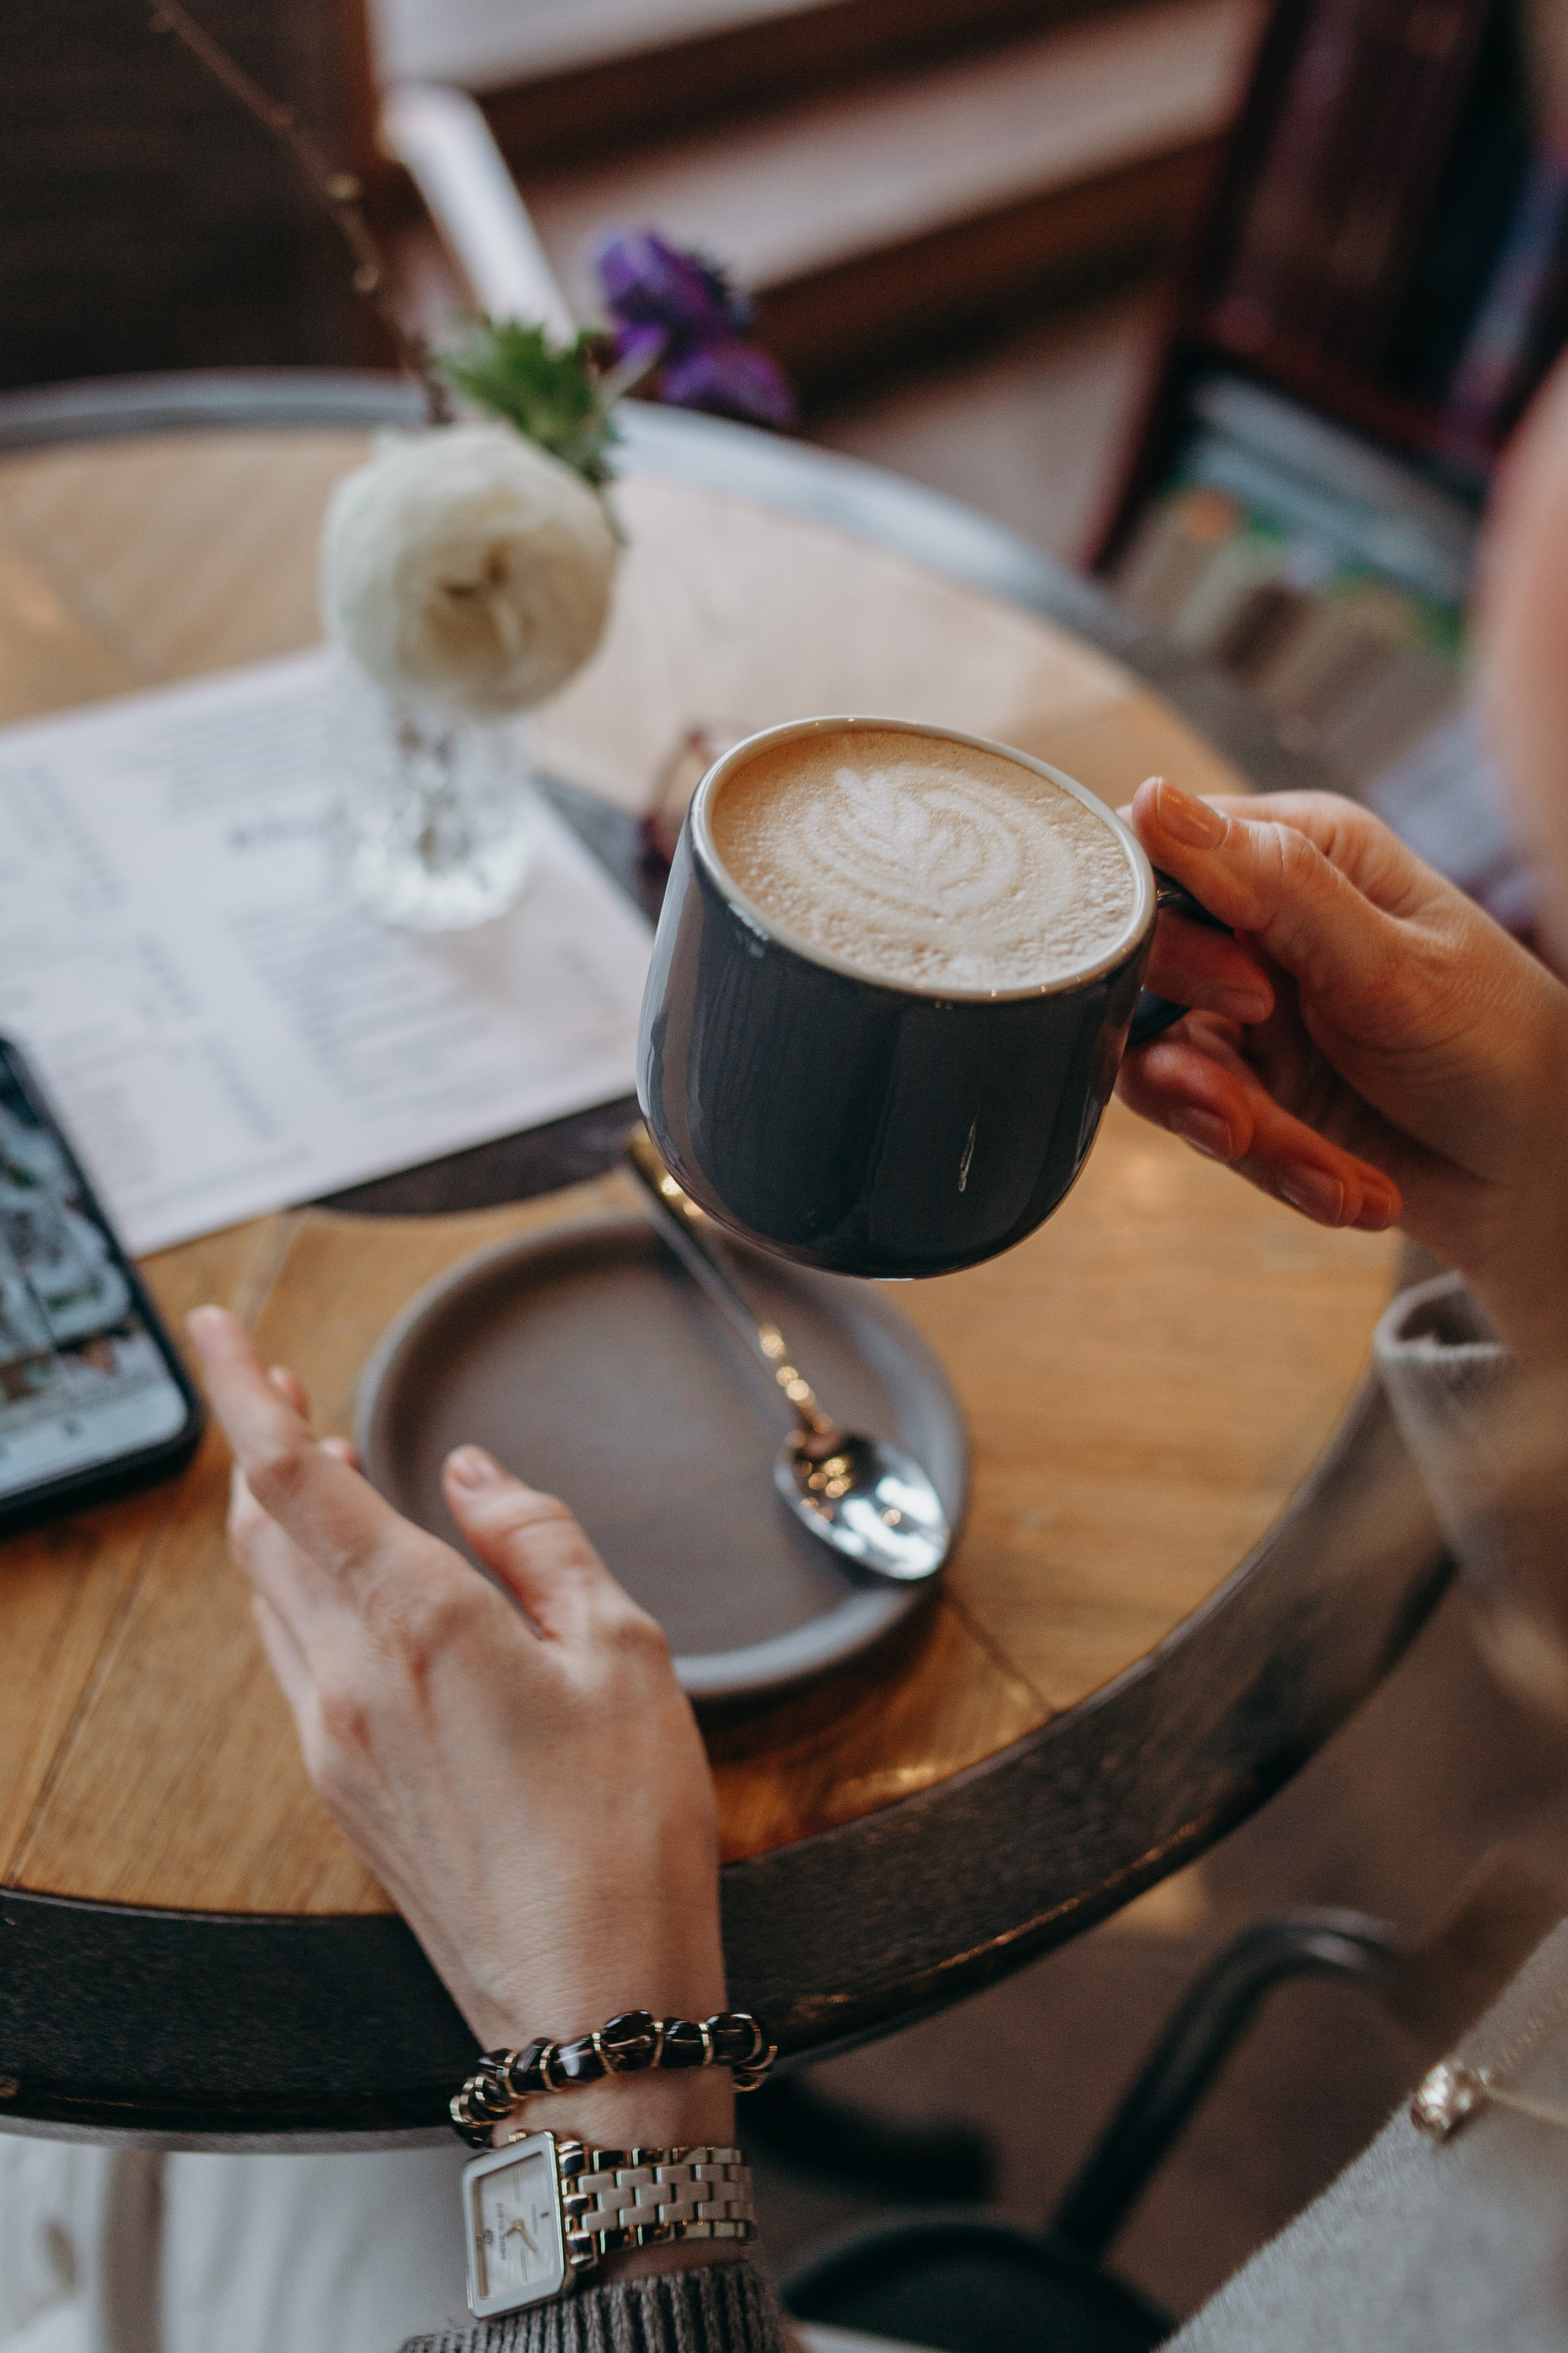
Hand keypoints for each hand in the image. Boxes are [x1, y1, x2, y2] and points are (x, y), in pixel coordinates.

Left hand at [185, 1305, 734, 2168]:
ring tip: (313, 1463)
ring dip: (278, 1518)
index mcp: (422, 1627)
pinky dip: (302, 1591)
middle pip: (263, 1530)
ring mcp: (333, 1743)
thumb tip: (471, 1473)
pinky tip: (348, 1582)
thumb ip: (540, 1542)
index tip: (216, 1325)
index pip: (291, 1479)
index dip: (243, 1391)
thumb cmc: (629, 1831)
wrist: (591, 2003)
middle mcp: (350, 1681)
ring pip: (271, 1595)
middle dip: (259, 1442)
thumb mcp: (626, 1654)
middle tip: (277, 1379)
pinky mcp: (342, 1793)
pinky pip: (296, 1658)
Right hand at [1117, 778, 1567, 1361]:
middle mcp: (1258, 926)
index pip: (1161, 863)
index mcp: (1298, 855)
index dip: (1165, 935)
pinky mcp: (1247, 1091)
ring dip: (1245, 1135)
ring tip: (1322, 1172)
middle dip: (1196, 1063)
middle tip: (1246, 1110)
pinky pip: (1210, 1129)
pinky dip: (1280, 1169)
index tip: (1242, 996)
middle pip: (1143, 977)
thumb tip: (1153, 800)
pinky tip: (1356, 1191)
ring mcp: (1245, 1015)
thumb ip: (1274, 888)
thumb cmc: (1497, 1039)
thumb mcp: (1391, 965)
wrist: (1540, 1170)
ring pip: (1168, 1070)